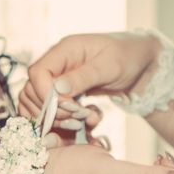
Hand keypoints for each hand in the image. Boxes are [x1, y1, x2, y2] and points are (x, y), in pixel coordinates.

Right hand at [20, 32, 162, 123]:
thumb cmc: (129, 56)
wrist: (141, 63)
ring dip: (55, 118)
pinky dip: (60, 121)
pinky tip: (80, 123)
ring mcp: (58, 79)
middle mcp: (57, 63)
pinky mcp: (64, 93)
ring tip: (81, 122)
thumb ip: (84, 77)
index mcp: (65, 50)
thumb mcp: (111, 66)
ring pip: (37, 103)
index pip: (38, 72)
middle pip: (32, 90)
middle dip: (51, 111)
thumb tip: (58, 88)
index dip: (46, 95)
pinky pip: (49, 111)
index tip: (68, 108)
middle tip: (76, 119)